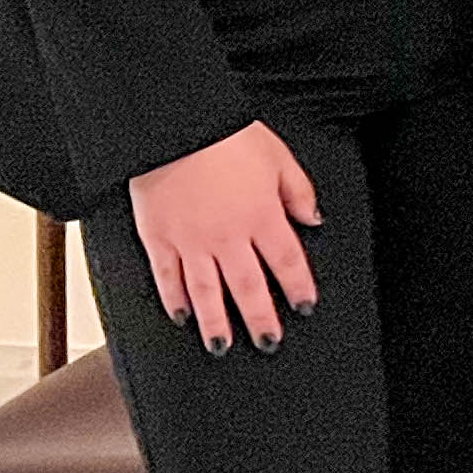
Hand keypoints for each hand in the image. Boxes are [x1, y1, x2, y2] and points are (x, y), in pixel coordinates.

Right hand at [126, 121, 320, 353]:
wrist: (173, 127)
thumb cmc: (225, 136)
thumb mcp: (278, 156)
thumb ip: (298, 191)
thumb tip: (313, 220)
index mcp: (261, 216)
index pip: (287, 262)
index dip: (298, 288)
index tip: (305, 307)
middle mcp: (228, 236)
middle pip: (249, 287)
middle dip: (260, 319)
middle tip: (268, 342)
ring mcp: (191, 241)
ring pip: (207, 292)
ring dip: (216, 322)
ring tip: (223, 346)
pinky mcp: (158, 239)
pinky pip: (168, 278)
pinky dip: (175, 300)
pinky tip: (181, 317)